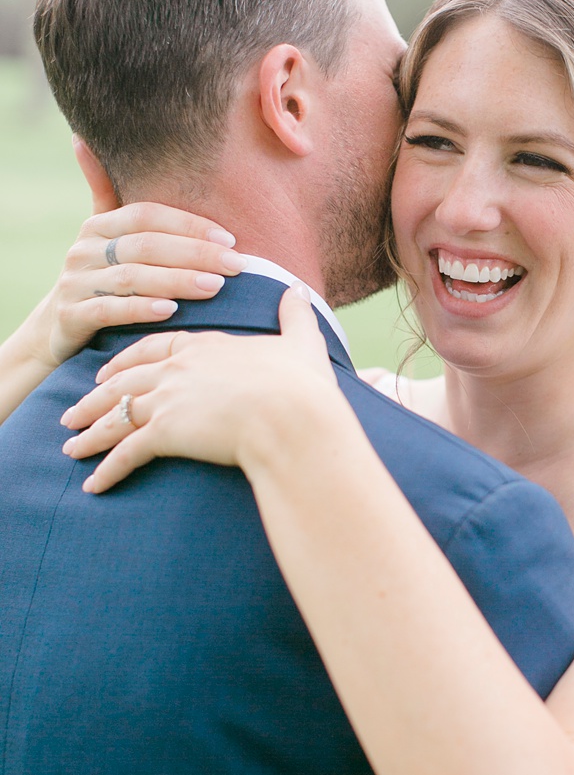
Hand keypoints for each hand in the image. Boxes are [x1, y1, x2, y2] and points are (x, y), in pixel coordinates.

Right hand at [40, 203, 245, 367]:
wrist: (61, 326)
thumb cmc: (102, 277)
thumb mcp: (107, 238)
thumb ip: (108, 193)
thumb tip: (84, 140)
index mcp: (99, 226)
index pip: (147, 215)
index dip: (189, 224)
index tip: (230, 239)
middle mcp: (84, 249)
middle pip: (145, 245)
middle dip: (195, 254)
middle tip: (236, 265)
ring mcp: (75, 283)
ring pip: (131, 277)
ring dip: (177, 280)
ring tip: (215, 286)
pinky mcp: (70, 316)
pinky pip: (109, 310)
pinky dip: (141, 309)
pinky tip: (171, 311)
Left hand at [61, 287, 338, 492]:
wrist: (293, 416)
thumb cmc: (301, 386)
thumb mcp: (301, 344)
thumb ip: (295, 317)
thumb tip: (298, 290)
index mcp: (205, 346)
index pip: (155, 348)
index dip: (128, 360)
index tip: (108, 370)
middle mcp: (178, 369)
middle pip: (124, 380)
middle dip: (95, 396)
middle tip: (74, 410)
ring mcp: (168, 399)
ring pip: (117, 415)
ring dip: (91, 433)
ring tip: (71, 448)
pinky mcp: (165, 432)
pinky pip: (126, 453)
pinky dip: (107, 470)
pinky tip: (93, 485)